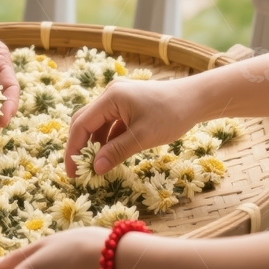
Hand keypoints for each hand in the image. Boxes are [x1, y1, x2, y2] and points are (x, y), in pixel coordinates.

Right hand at [65, 78, 193, 176]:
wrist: (195, 99)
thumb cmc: (171, 115)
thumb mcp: (142, 137)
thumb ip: (116, 152)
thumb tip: (95, 169)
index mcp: (110, 97)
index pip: (81, 124)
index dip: (73, 149)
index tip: (72, 173)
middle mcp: (110, 95)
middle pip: (84, 122)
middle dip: (79, 147)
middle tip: (78, 172)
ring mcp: (118, 99)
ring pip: (97, 124)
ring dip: (94, 145)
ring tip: (94, 167)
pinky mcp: (127, 106)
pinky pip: (110, 124)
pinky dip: (107, 140)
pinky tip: (109, 156)